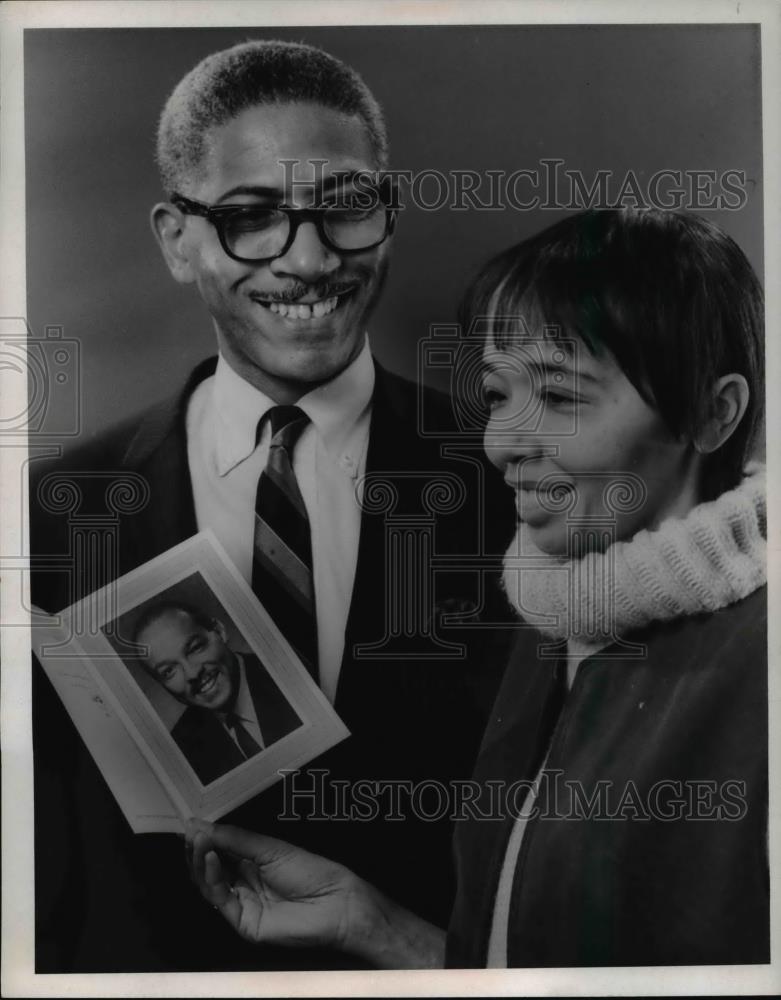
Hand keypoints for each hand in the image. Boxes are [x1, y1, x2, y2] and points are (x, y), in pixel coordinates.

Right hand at [185, 819, 363, 951]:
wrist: (332, 902)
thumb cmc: (310, 872)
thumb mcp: (270, 848)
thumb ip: (235, 838)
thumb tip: (203, 826)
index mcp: (253, 862)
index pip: (221, 849)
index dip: (206, 837)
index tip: (192, 825)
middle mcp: (244, 882)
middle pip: (211, 867)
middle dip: (199, 848)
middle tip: (191, 833)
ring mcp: (242, 902)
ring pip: (209, 883)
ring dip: (201, 860)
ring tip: (199, 842)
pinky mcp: (242, 921)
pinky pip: (220, 899)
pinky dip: (211, 877)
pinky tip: (210, 859)